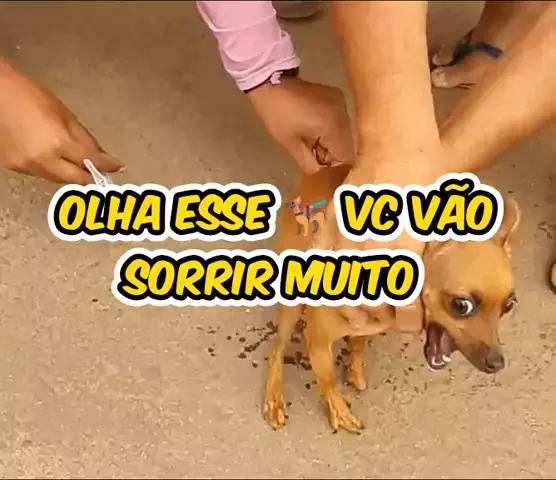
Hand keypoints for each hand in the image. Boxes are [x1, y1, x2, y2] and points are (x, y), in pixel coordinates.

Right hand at [0, 59, 122, 184]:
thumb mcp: (65, 114)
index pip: (91, 162)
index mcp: (59, 143)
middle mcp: (43, 160)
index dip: (107, 165)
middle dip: (89, 176)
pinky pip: (41, 173)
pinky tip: (52, 157)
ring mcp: (28, 166)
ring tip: (78, 164)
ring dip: (71, 174)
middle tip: (100, 173)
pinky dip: (51, 169)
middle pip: (76, 179)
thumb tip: (101, 155)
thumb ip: (84, 139)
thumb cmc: (28, 96)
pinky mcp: (15, 167)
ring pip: (58, 179)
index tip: (116, 166)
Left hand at [248, 77, 354, 174]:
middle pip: (346, 148)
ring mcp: (342, 105)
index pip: (346, 159)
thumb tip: (322, 181)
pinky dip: (329, 132)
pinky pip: (339, 124)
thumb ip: (310, 166)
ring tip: (310, 143)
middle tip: (311, 158)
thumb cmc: (277, 115)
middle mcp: (344, 116)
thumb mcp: (290, 145)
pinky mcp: (338, 98)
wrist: (272, 81)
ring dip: (329, 146)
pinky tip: (313, 129)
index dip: (336, 171)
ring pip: (343, 137)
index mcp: (333, 127)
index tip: (324, 175)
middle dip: (331, 158)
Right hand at [314, 151, 445, 332]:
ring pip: (338, 282)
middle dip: (376, 315)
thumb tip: (417, 288)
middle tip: (386, 317)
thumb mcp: (440, 219)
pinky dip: (321, 275)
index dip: (404, 319)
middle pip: (365, 297)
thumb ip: (424, 258)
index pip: (400, 297)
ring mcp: (345, 231)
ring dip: (349, 303)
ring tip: (359, 310)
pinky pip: (318, 256)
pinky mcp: (330, 221)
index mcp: (403, 245)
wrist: (397, 145)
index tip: (410, 323)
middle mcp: (371, 243)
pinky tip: (328, 285)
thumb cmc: (426, 180)